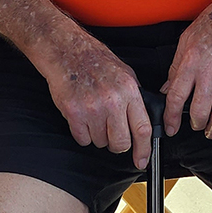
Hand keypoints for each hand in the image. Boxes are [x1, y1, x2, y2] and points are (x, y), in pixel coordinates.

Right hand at [44, 43, 151, 168]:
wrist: (67, 52)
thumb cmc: (95, 60)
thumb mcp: (125, 73)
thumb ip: (135, 97)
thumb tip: (143, 119)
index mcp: (129, 90)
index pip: (142, 128)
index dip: (144, 149)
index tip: (142, 160)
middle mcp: (112, 101)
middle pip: (121, 142)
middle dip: (117, 145)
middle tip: (112, 135)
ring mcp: (92, 108)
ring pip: (100, 142)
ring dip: (98, 135)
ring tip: (94, 115)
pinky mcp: (74, 113)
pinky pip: (82, 139)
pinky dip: (82, 133)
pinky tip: (82, 117)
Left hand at [161, 4, 211, 138]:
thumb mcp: (186, 39)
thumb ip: (176, 67)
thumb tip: (167, 90)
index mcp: (191, 61)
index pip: (176, 97)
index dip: (171, 118)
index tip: (170, 128)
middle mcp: (210, 72)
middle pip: (199, 111)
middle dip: (195, 124)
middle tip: (193, 126)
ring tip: (210, 131)